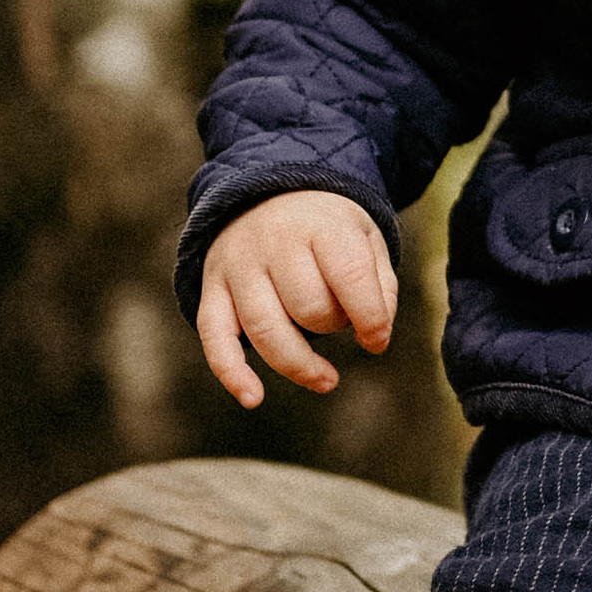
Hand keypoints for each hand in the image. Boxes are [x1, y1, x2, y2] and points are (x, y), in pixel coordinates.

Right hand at [197, 191, 397, 407]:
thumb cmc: (327, 230)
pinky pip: (215, 337)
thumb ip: (379, 286)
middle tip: (340, 319)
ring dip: (299, 364)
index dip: (370, 317)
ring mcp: (237, 266)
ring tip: (327, 380)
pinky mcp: (211, 288)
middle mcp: (273, 242)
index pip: (349, 276)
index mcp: (320, 225)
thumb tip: (374, 338)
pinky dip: (232, 372)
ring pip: (265, 329)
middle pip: (308, 307)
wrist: (267, 194)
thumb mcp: (364, 241)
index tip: (377, 340)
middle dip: (332, 326)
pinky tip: (253, 398)